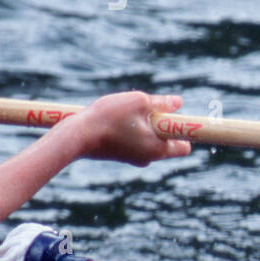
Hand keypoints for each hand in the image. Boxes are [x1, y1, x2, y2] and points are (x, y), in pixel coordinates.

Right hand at [72, 92, 191, 165]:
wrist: (74, 136)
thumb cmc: (108, 118)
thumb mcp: (139, 102)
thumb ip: (162, 103)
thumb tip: (178, 103)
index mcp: (158, 150)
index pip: (184, 147)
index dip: (183, 131)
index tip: (176, 117)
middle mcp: (148, 159)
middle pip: (166, 141)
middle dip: (161, 124)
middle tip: (147, 109)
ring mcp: (132, 158)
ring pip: (148, 139)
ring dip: (143, 124)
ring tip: (127, 113)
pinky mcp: (118, 154)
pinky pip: (133, 140)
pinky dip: (130, 129)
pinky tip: (115, 119)